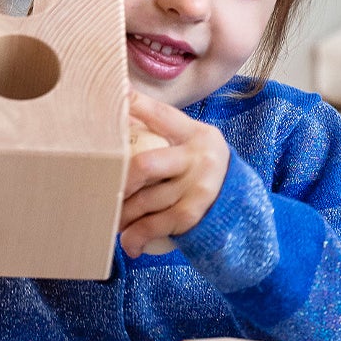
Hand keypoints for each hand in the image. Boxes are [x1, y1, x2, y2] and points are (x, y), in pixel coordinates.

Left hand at [120, 93, 229, 257]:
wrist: (241, 204)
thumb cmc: (201, 171)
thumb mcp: (191, 144)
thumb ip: (161, 133)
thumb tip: (118, 117)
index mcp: (193, 133)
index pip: (160, 114)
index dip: (136, 104)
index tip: (116, 96)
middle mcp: (197, 157)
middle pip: (145, 166)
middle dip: (118, 181)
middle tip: (99, 189)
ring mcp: (197, 187)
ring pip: (146, 200)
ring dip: (122, 214)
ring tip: (108, 219)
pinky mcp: (194, 214)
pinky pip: (158, 225)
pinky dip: (138, 236)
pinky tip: (128, 244)